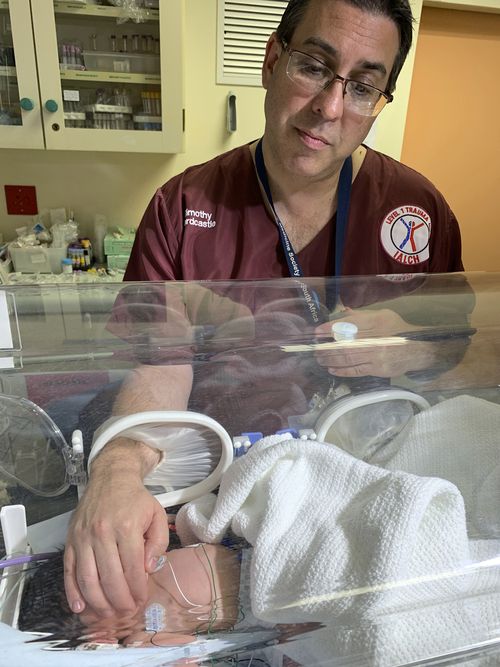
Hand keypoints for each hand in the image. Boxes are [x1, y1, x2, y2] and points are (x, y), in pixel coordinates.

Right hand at [64, 440, 168, 617]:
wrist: (111, 477)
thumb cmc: (136, 499)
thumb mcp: (157, 515)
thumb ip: (158, 543)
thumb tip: (148, 569)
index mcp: (127, 526)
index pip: (132, 568)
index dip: (137, 589)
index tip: (141, 600)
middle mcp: (103, 532)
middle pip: (109, 577)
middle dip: (119, 601)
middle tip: (126, 612)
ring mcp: (83, 537)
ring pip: (88, 578)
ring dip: (97, 602)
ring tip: (108, 615)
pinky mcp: (71, 539)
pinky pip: (69, 570)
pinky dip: (72, 591)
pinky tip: (80, 606)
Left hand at [315, 308, 435, 377]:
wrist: (418, 349)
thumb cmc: (398, 330)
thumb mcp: (384, 316)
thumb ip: (362, 315)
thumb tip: (344, 311)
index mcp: (376, 322)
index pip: (348, 325)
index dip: (330, 328)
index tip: (317, 332)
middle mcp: (375, 338)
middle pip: (345, 343)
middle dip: (327, 347)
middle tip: (315, 349)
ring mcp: (376, 355)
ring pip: (348, 358)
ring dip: (331, 359)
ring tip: (320, 359)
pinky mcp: (378, 369)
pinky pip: (356, 370)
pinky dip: (342, 371)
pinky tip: (332, 369)